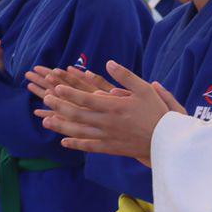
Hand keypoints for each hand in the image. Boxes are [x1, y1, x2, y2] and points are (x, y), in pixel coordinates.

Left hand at [36, 60, 183, 164]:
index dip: (68, 92)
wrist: (167, 141)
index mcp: (114, 106)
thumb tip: (109, 63)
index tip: (56, 86)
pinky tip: (64, 141)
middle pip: (77, 114)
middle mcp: (107, 122)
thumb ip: (125, 76)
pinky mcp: (110, 148)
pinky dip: (75, 143)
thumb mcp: (145, 89)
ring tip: (45, 120)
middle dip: (59, 106)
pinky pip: (89, 146)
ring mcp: (107, 137)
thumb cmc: (157, 112)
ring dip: (60, 125)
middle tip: (46, 98)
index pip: (85, 98)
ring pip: (78, 131)